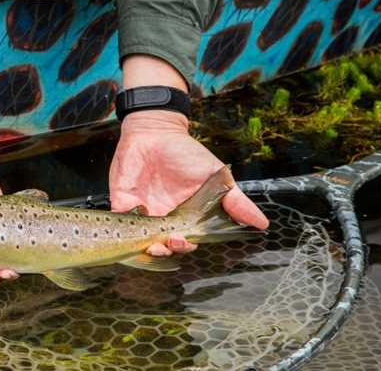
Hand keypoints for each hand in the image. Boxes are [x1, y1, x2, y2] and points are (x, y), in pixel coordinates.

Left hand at [109, 110, 268, 255]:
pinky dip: (122, 222)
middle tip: (170, 242)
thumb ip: (236, 201)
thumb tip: (262, 223)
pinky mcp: (121, 201)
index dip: (184, 247)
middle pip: (160, 245)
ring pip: (138, 239)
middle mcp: (160, 219)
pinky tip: (135, 214)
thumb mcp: (217, 177)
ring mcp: (140, 212)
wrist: (156, 131)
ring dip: (144, 245)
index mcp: (182, 219)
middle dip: (165, 250)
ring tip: (152, 241)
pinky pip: (118, 219)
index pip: (183, 242)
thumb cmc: (187, 154)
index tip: (186, 243)